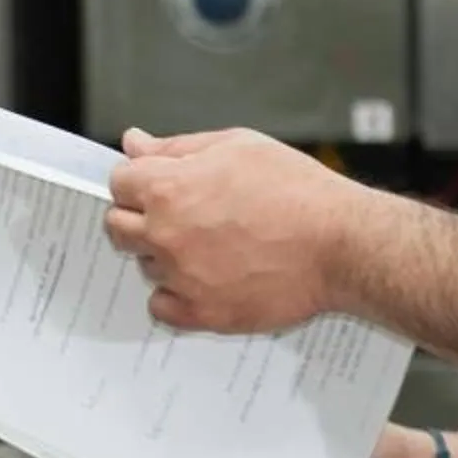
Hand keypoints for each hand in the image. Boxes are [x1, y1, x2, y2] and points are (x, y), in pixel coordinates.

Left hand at [105, 127, 355, 332]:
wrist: (340, 245)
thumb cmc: (297, 191)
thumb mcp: (237, 146)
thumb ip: (176, 146)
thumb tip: (135, 144)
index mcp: (169, 188)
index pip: (119, 183)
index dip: (138, 180)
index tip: (156, 185)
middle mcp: (166, 234)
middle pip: (118, 227)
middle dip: (139, 216)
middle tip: (178, 215)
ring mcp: (181, 278)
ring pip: (145, 266)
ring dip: (164, 255)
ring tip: (210, 244)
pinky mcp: (202, 313)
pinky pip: (161, 307)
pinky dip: (175, 295)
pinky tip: (203, 278)